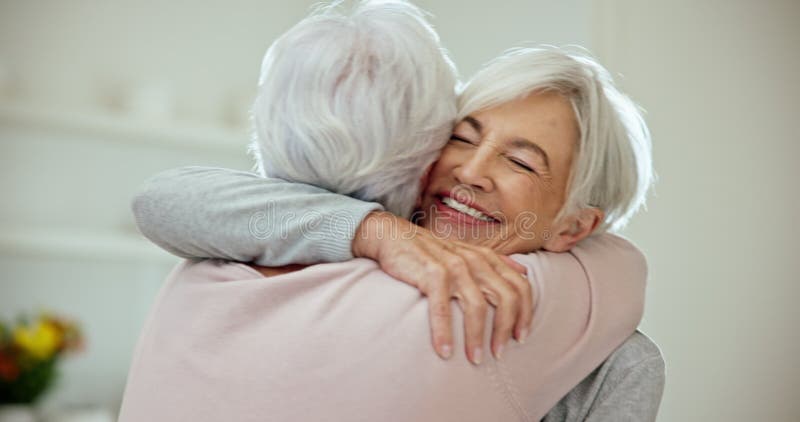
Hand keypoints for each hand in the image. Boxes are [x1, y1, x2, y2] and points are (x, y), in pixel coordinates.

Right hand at [353, 211, 533, 363]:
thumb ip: (497, 262)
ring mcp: (454, 266)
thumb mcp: (468, 252)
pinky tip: (445, 351)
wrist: (394, 235)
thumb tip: (525, 272)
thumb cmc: (432, 250)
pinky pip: (442, 308)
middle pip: (505, 298)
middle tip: (498, 353)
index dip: (525, 314)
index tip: (520, 337)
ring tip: (475, 358)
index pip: (520, 286)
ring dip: (477, 337)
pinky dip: (444, 332)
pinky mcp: (432, 273)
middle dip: (504, 330)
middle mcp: (475, 261)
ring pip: (477, 306)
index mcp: (487, 258)